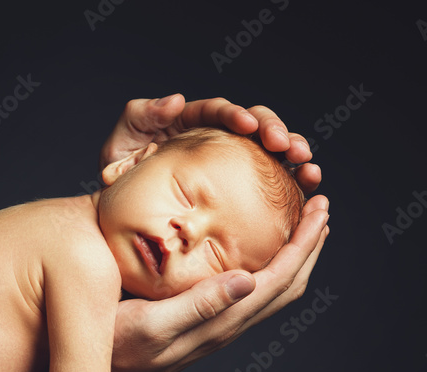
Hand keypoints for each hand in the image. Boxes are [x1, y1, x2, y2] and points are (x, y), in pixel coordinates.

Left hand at [99, 94, 319, 192]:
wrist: (119, 216)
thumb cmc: (118, 178)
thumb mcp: (118, 145)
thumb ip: (141, 117)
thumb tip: (176, 100)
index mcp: (191, 122)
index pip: (220, 112)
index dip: (238, 115)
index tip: (249, 125)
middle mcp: (217, 137)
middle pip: (255, 124)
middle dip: (275, 131)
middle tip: (287, 147)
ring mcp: (232, 161)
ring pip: (270, 149)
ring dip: (293, 153)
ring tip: (307, 166)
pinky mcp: (241, 187)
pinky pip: (270, 181)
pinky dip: (291, 182)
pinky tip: (307, 188)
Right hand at [112, 195, 329, 371]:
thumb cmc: (115, 348)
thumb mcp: (151, 323)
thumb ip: (199, 305)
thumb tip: (248, 280)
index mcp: (222, 322)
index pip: (279, 280)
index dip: (304, 244)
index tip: (320, 208)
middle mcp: (228, 325)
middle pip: (288, 286)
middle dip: (309, 246)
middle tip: (320, 206)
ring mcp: (219, 327)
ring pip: (273, 292)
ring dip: (293, 256)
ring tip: (300, 224)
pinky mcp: (207, 324)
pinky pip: (253, 294)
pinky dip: (269, 266)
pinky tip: (257, 249)